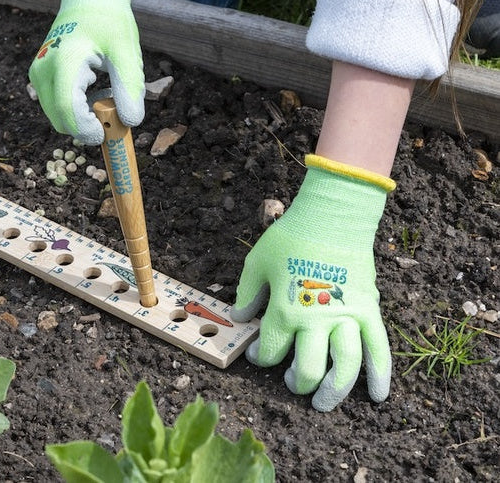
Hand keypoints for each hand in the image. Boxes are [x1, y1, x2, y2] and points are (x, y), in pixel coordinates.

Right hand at [28, 0, 144, 144]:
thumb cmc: (110, 21)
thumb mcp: (126, 51)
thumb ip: (129, 87)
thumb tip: (130, 122)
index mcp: (65, 61)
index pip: (68, 110)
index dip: (88, 130)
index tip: (109, 132)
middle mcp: (43, 70)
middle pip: (61, 120)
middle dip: (88, 125)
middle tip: (115, 106)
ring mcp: (38, 74)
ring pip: (59, 117)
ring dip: (83, 116)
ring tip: (105, 89)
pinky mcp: (39, 78)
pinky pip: (58, 107)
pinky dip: (77, 108)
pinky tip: (94, 86)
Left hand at [230, 154, 393, 411]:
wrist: (331, 216)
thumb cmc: (291, 237)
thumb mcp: (257, 262)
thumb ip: (247, 293)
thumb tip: (239, 317)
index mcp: (284, 310)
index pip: (271, 351)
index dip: (261, 359)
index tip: (259, 356)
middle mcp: (315, 321)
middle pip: (309, 369)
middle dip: (297, 383)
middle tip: (293, 383)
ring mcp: (346, 318)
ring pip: (344, 367)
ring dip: (335, 391)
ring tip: (324, 403)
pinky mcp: (369, 311)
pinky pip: (379, 349)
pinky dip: (380, 375)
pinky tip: (376, 396)